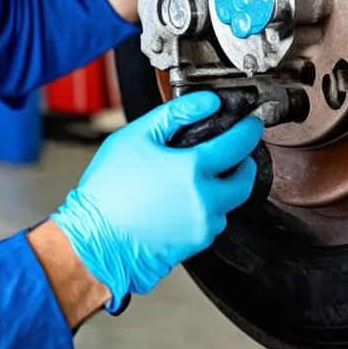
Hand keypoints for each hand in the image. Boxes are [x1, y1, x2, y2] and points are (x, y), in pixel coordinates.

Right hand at [50, 92, 261, 309]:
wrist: (95, 240)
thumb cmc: (108, 189)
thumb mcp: (137, 136)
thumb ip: (177, 113)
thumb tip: (208, 102)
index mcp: (193, 170)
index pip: (239, 145)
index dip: (250, 130)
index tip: (252, 124)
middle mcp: (206, 201)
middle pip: (245, 180)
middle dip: (244, 163)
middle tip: (234, 153)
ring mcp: (203, 227)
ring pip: (229, 204)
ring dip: (224, 189)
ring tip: (198, 179)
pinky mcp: (196, 246)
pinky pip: (212, 223)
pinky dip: (207, 209)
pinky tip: (182, 201)